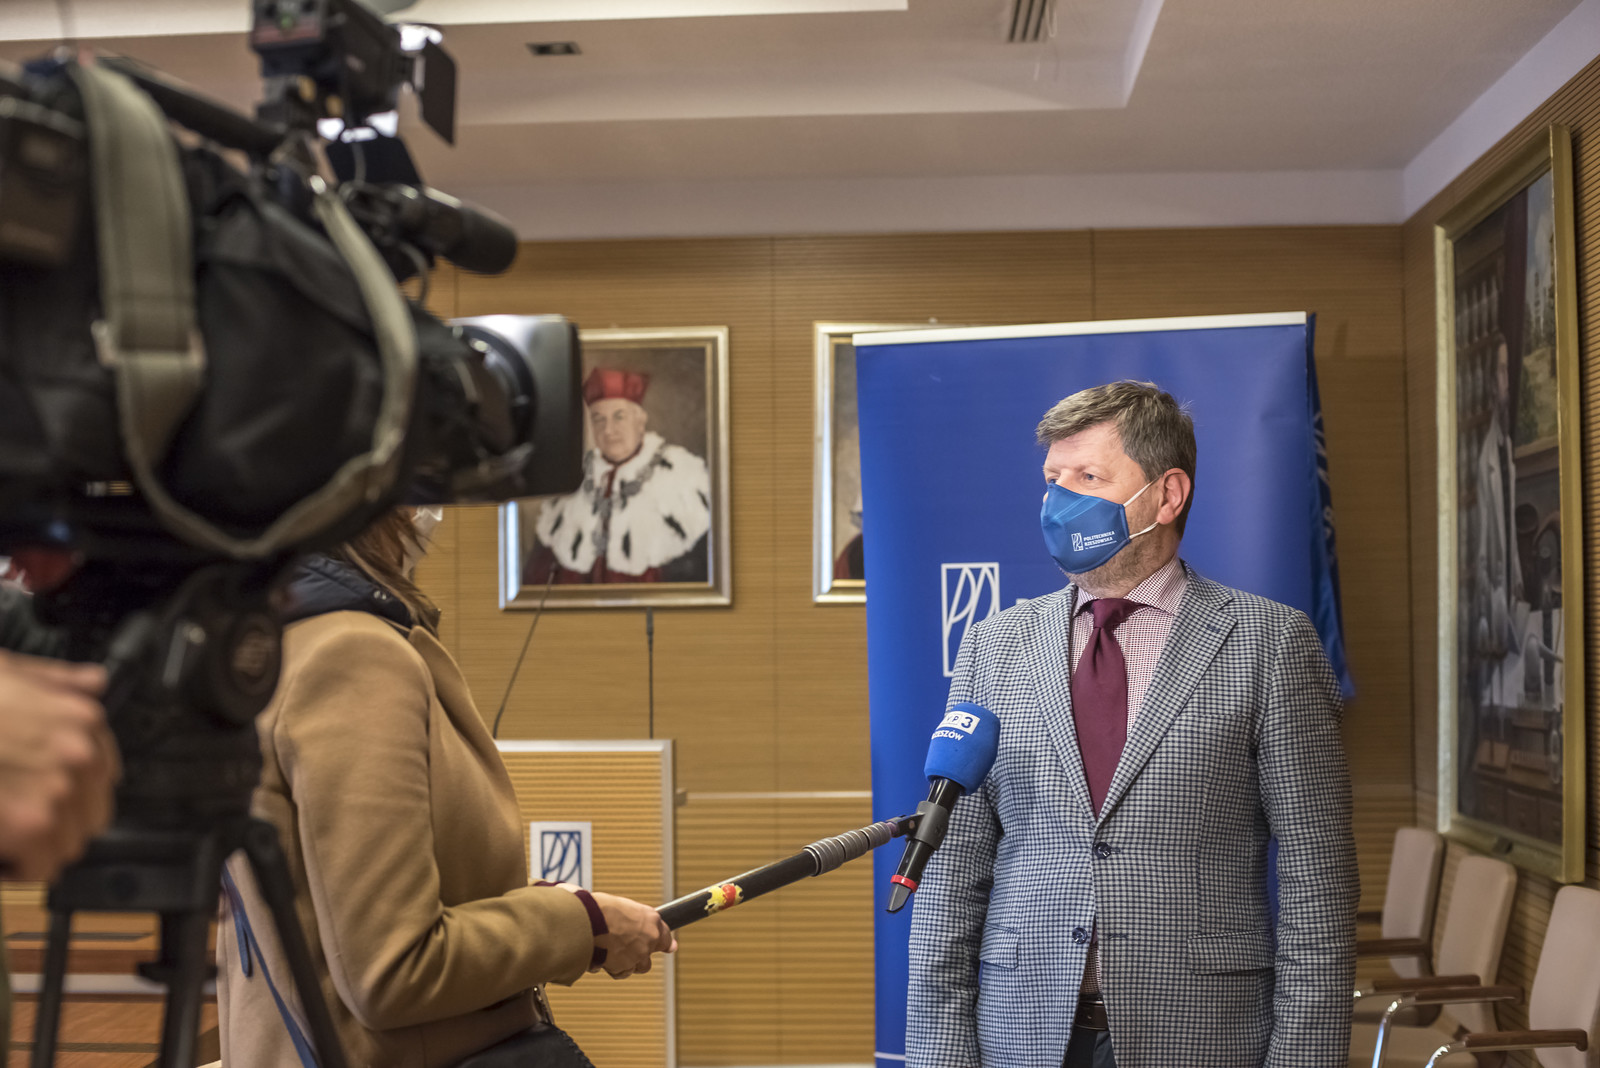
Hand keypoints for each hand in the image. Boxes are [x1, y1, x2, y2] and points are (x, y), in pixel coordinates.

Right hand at [0, 651, 118, 880]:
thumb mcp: (12, 671)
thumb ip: (56, 681)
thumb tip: (93, 681)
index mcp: (79, 719)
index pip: (103, 773)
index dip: (73, 792)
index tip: (49, 801)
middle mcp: (79, 754)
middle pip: (90, 815)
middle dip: (57, 826)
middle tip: (21, 828)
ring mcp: (58, 789)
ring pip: (67, 846)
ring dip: (37, 851)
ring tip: (7, 843)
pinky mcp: (30, 824)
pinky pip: (38, 868)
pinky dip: (17, 871)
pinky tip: (3, 860)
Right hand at [589, 891, 674, 978]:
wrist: (589, 920)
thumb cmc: (600, 908)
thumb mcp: (622, 906)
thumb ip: (633, 918)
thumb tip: (631, 922)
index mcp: (651, 919)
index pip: (666, 935)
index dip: (666, 943)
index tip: (669, 947)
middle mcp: (649, 938)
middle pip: (650, 954)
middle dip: (640, 954)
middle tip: (625, 948)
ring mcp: (638, 954)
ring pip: (638, 967)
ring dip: (627, 963)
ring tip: (610, 952)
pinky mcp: (624, 967)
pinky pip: (620, 972)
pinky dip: (612, 968)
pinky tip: (603, 958)